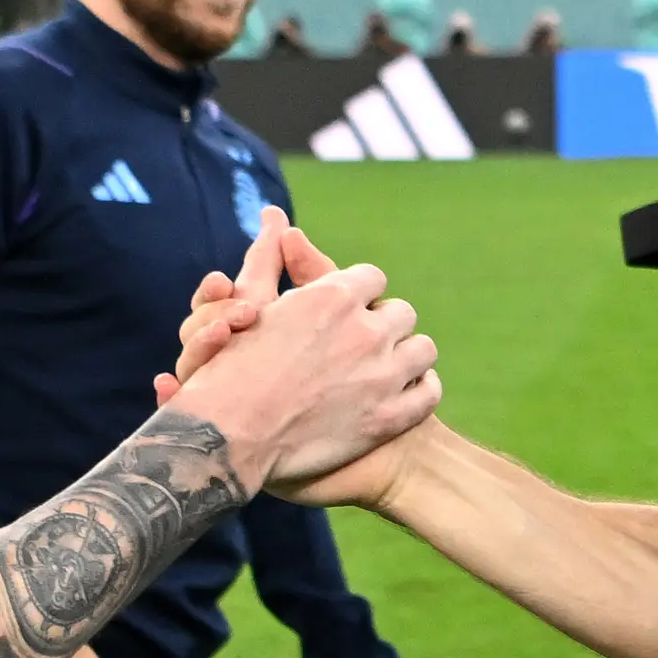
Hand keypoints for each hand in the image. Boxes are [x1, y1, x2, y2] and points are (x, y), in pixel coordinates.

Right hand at [161, 210, 441, 504]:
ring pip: (423, 349)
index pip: (371, 278)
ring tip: (383, 370)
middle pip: (401, 312)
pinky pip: (429, 391)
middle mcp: (364, 330)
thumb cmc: (229, 370)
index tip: (345, 313)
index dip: (357, 296)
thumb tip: (275, 215)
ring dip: (406, 357)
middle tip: (361, 346)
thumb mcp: (248, 304)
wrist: (228, 441)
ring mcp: (382, 375)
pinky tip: (400, 396)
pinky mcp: (391, 417)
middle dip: (383, 326)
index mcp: (333, 296)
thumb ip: (267, 257)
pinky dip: (419, 390)